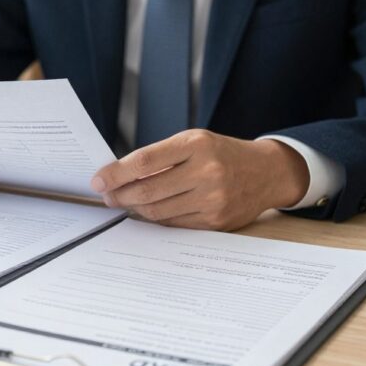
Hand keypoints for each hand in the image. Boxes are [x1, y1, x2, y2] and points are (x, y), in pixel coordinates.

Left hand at [90, 130, 308, 229]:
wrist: (266, 172)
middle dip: (120, 195)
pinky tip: (149, 211)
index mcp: (197, 145)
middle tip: (107, 195)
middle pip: (148, 191)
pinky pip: (174, 224)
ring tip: (125, 202)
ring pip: (158, 211)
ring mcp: (213, 199)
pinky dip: (156, 218)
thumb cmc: (222, 154)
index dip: (116, 173)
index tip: (98, 180)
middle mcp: (207, 172)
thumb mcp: (194, 141)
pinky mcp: (216, 221)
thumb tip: (118, 176)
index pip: (145, 161)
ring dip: (135, 209)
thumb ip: (160, 156)